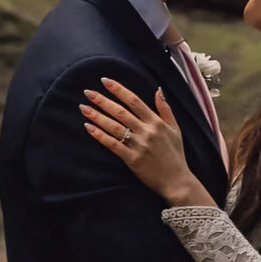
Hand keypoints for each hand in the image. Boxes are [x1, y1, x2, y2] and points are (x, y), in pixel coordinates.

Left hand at [79, 75, 204, 209]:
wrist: (176, 181)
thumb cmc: (175, 155)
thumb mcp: (176, 129)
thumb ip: (165, 109)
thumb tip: (158, 89)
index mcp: (156, 122)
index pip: (134, 101)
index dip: (118, 90)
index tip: (105, 81)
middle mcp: (146, 131)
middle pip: (120, 112)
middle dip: (102, 100)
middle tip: (88, 92)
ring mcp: (138, 145)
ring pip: (114, 127)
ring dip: (97, 116)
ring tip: (84, 108)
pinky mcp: (132, 159)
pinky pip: (112, 145)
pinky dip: (100, 135)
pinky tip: (89, 128)